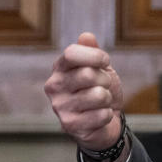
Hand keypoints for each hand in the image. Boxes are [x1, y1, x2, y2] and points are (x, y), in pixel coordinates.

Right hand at [44, 32, 123, 150]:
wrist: (104, 122)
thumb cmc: (99, 90)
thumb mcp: (99, 67)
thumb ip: (92, 51)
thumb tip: (86, 36)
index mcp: (59, 68)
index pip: (71, 53)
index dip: (95, 56)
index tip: (105, 61)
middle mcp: (54, 86)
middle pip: (87, 74)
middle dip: (105, 80)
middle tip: (103, 86)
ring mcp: (59, 107)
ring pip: (98, 95)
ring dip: (107, 99)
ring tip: (100, 103)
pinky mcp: (69, 125)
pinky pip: (102, 114)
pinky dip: (107, 115)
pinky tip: (98, 117)